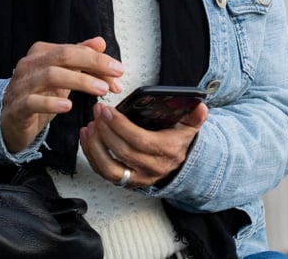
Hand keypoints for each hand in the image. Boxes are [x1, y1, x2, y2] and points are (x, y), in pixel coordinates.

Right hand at [1, 37, 123, 153]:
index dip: (99, 59)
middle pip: (64, 56)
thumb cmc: (37, 96)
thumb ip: (79, 58)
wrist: (9, 122)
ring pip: (51, 75)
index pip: (74, 50)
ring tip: (101, 90)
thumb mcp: (62, 76)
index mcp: (41, 53)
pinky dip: (51, 103)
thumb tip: (100, 42)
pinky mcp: (17, 107)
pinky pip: (32, 101)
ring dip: (80, 81)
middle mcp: (30, 64)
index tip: (119, 71)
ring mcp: (21, 85)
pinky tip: (67, 106)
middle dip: (93, 63)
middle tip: (116, 74)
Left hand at [78, 100, 207, 187]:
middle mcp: (151, 168)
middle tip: (97, 112)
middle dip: (105, 130)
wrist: (177, 167)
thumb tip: (200, 106)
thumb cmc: (177, 142)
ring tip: (89, 126)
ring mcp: (137, 178)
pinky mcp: (125, 182)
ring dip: (95, 146)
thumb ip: (195, 116)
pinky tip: (87, 138)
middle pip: (122, 152)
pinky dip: (92, 156)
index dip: (121, 126)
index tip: (108, 110)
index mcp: (166, 151)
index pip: (140, 140)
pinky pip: (104, 172)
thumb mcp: (189, 128)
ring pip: (109, 168)